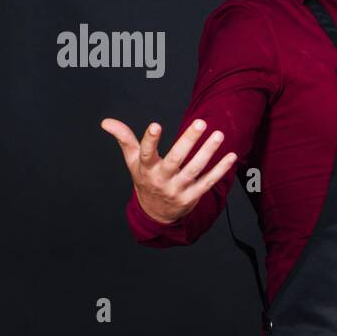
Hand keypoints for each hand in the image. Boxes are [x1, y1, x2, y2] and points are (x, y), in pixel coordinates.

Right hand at [101, 118, 236, 224]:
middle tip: (200, 122)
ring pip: (195, 169)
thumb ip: (124, 139)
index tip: (155, 125)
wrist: (156, 213)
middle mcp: (162, 179)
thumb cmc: (145, 179)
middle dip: (188, 141)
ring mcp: (178, 189)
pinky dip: (220, 170)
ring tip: (219, 134)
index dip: (150, 140)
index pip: (146, 154)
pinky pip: (208, 182)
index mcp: (146, 169)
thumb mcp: (132, 161)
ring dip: (208, 152)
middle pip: (176, 159)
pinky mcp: (192, 197)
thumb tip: (106, 122)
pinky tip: (231, 156)